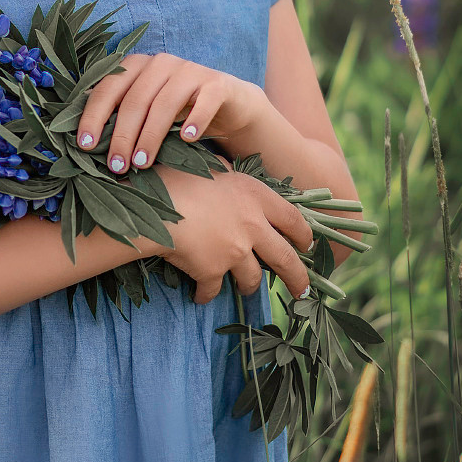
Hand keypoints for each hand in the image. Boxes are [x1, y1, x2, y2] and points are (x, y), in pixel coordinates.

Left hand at [75, 53, 257, 174]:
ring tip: (142, 164)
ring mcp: (190, 71)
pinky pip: (204, 102)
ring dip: (150, 136)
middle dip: (122, 135)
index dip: (94, 116)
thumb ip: (120, 119)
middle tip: (116, 166)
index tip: (85, 145)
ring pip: (165, 103)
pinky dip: (194, 120)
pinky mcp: (216, 84)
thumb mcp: (146, 112)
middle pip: (135, 99)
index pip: (108, 88)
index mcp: (136, 66)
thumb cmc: (177, 112)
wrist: (227, 105)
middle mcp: (161, 63)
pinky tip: (187, 139)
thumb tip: (85, 147)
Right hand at [153, 161, 314, 303]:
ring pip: (251, 280)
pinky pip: (213, 290)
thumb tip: (226, 170)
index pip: (293, 219)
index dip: (304, 235)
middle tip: (302, 291)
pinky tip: (199, 295)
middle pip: (285, 258)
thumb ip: (225, 173)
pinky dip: (206, 294)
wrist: (153, 204)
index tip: (308, 246)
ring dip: (248, 287)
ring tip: (244, 291)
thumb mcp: (209, 166)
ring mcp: (235, 251)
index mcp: (255, 195)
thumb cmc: (176, 177)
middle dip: (297, 278)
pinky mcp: (213, 271)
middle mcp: (252, 226)